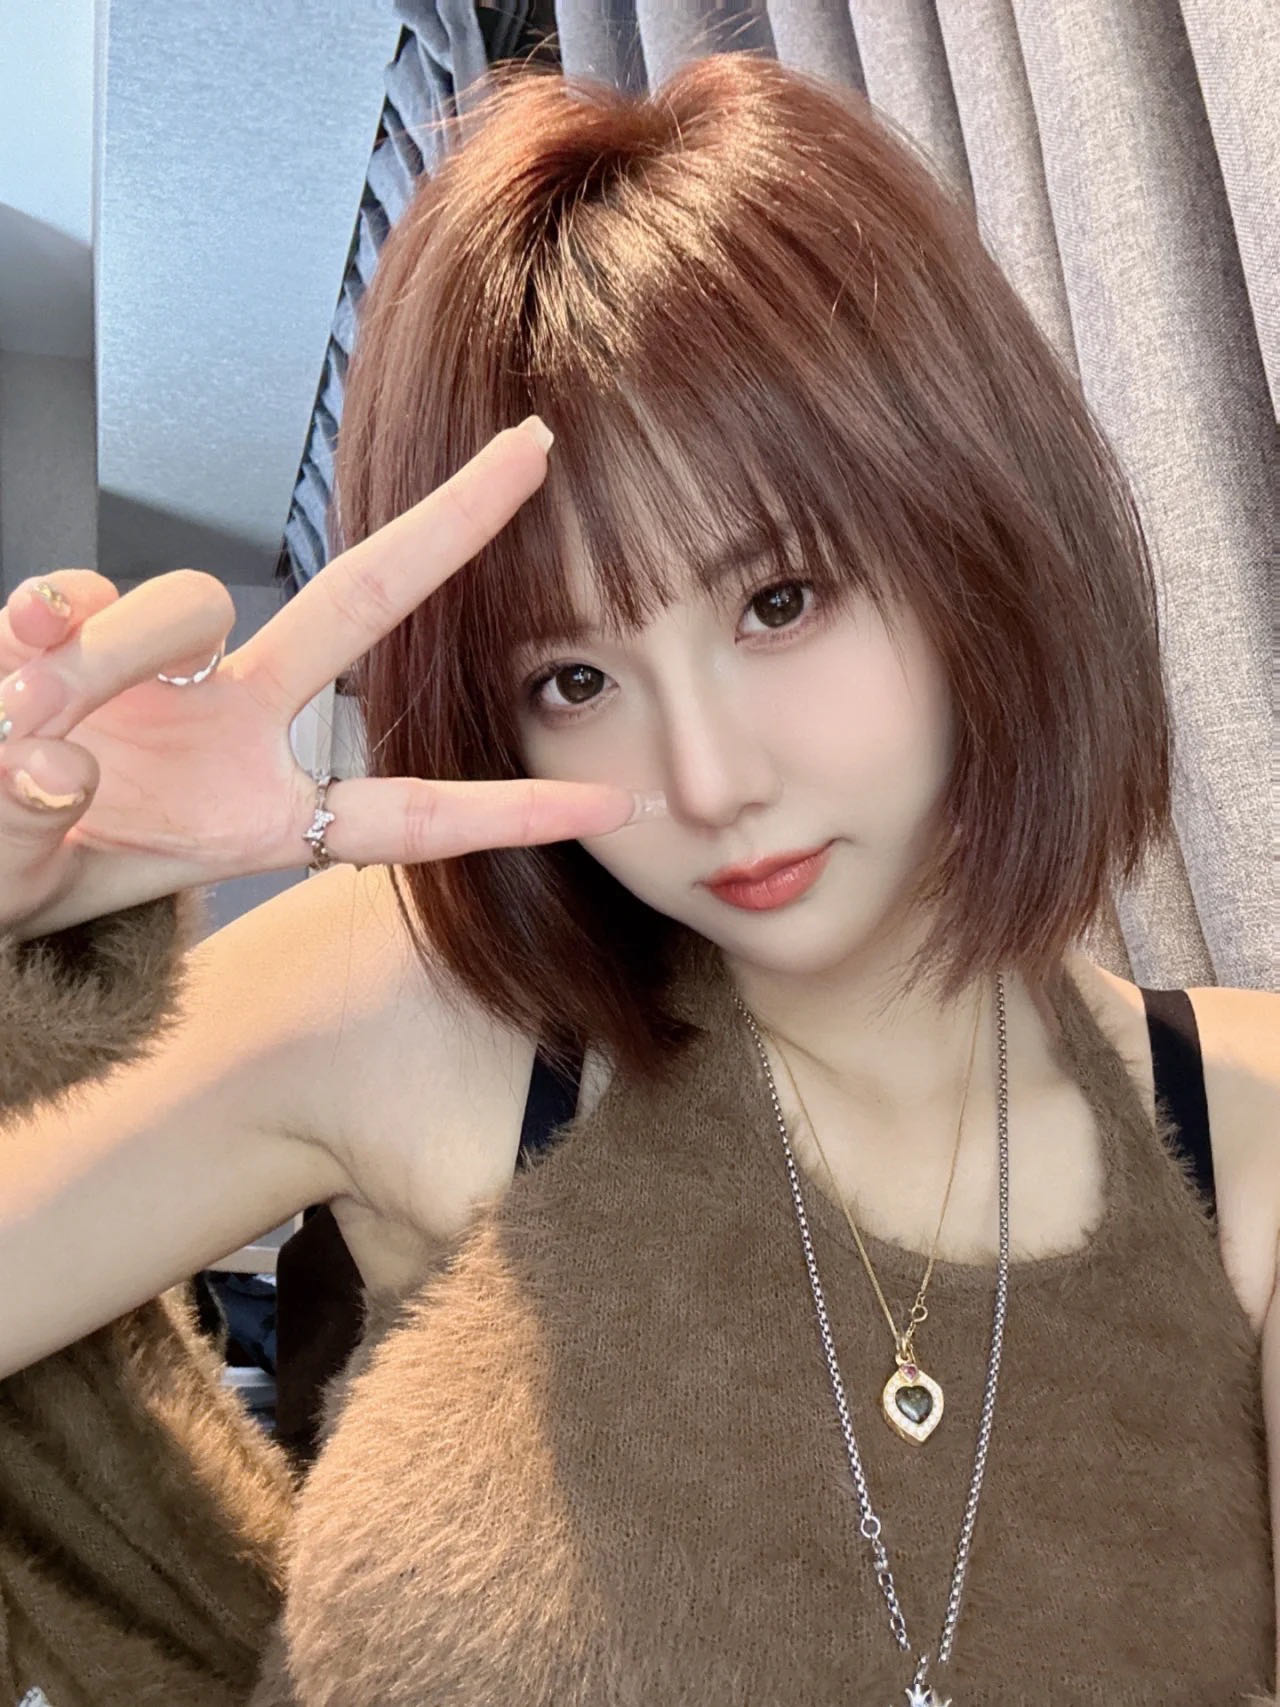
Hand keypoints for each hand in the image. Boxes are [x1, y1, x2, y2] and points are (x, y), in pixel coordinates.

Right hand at [0, 418, 653, 940]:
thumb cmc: (18, 873)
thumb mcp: (38, 879)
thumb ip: (37, 822)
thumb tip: (50, 750)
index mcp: (260, 814)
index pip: (407, 812)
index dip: (509, 811)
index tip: (615, 805)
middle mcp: (230, 724)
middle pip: (358, 605)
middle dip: (447, 530)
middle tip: (533, 453)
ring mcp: (156, 665)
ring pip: (180, 602)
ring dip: (110, 659)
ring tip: (27, 728)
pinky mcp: (70, 619)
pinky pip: (70, 593)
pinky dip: (38, 626)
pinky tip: (9, 680)